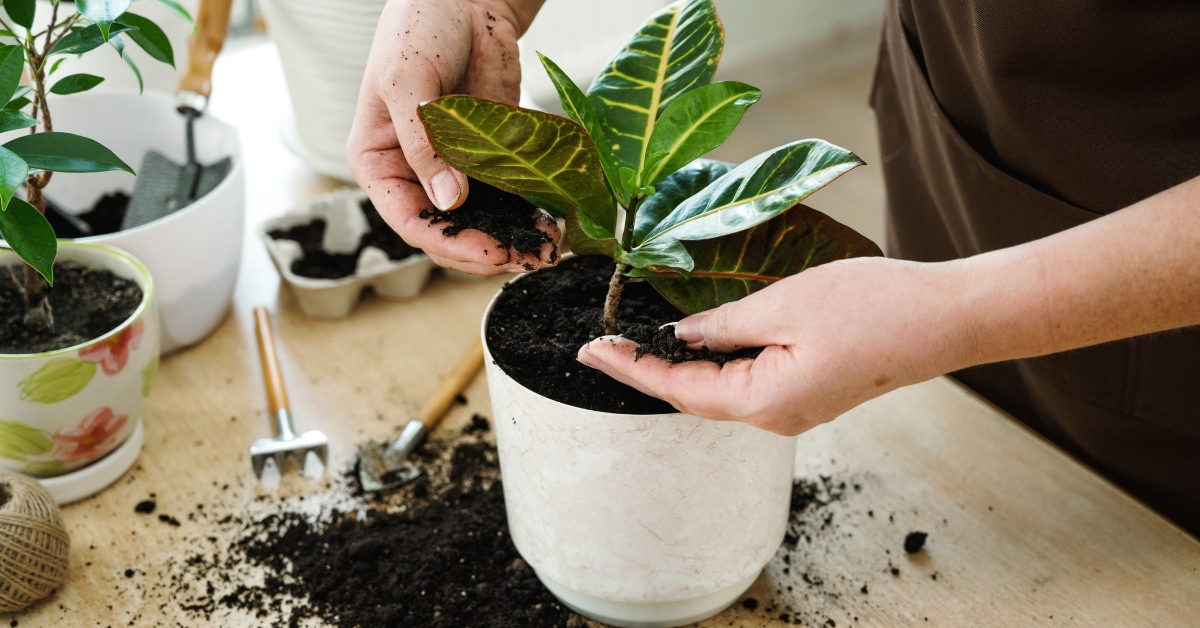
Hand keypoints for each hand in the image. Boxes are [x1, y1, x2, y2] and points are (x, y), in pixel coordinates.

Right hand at [348, 0, 556, 274]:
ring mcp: (454, 172)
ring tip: (548, 248)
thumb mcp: (407, 82)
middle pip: (446, 234)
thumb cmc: (419, 29)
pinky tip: (553, 224)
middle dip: (486, 251)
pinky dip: (528, 216)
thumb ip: (423, 143)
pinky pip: (508, 201)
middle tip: (529, 257)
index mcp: (378, 162)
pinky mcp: (489, 162)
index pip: (408, 220)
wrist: (464, 1)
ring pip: (479, 225)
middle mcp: (414, 175)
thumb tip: (449, 200)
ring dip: (512, 240)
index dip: (448, 243)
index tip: (490, 251)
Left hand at [577, 257, 971, 434]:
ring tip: (638, 342)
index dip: (630, 367)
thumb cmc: (875, 308)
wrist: (947, 319)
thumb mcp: (783, 304)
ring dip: (680, 369)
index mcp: (763, 401)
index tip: (592, 350)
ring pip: (721, 391)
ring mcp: (796, 409)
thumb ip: (725, 324)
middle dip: (646, 370)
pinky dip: (717, 365)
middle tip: (603, 344)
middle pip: (694, 397)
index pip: (677, 388)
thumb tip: (684, 336)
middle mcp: (776, 417)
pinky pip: (749, 383)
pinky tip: (700, 343)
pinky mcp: (812, 393)